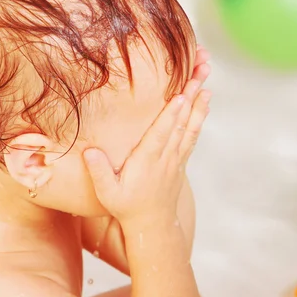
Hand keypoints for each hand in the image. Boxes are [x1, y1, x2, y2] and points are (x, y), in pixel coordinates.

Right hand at [83, 47, 210, 227]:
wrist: (152, 225)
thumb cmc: (126, 206)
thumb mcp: (107, 193)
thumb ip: (99, 171)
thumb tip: (90, 151)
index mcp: (148, 161)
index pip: (161, 133)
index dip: (171, 114)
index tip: (181, 94)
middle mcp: (166, 156)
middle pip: (181, 122)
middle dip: (191, 95)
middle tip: (201, 71)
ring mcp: (176, 157)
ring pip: (190, 125)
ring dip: (199, 101)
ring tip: (206, 79)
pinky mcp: (180, 159)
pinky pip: (192, 133)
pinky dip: (200, 116)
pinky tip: (205, 102)